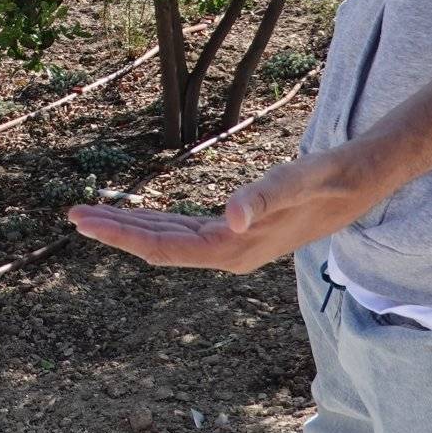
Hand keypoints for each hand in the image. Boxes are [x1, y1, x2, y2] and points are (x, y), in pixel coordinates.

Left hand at [67, 141, 387, 274]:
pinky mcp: (236, 232)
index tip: (84, 221)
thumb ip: (263, 197)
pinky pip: (184, 232)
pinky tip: (141, 219)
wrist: (360, 182)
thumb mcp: (295, 181)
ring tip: (92, 214)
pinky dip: (157, 224)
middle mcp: (228, 252)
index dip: (121, 234)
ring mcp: (232, 245)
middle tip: (71, 214)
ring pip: (169, 240)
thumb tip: (230, 216)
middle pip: (158, 246)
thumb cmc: (328, 180)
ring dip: (131, 227)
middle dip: (115, 231)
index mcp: (233, 249)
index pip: (163, 247)